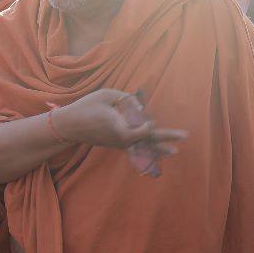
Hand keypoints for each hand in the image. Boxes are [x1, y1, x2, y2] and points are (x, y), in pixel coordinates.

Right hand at [56, 89, 187, 150]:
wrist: (68, 126)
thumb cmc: (86, 107)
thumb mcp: (106, 95)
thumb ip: (127, 99)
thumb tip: (142, 107)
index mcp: (120, 127)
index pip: (143, 129)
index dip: (149, 124)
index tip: (150, 119)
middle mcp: (122, 138)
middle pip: (149, 138)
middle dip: (167, 137)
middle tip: (185, 136)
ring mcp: (119, 143)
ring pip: (143, 147)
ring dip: (159, 149)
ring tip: (174, 152)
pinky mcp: (115, 145)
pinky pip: (134, 150)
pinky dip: (145, 154)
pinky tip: (155, 157)